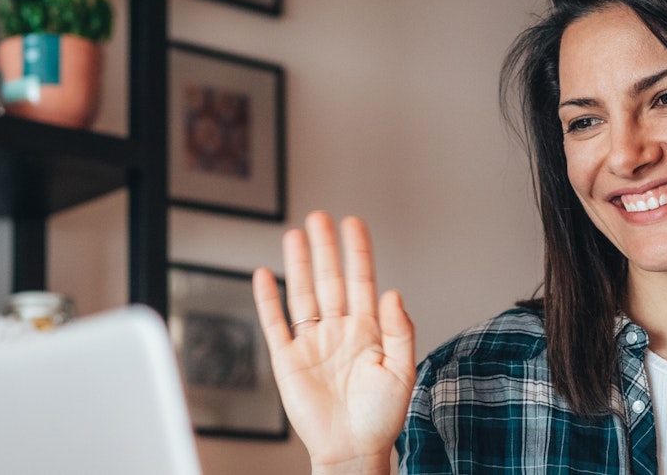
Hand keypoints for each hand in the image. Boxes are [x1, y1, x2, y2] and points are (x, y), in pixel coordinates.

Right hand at [253, 212, 414, 472]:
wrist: (353, 449)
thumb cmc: (381, 417)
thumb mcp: (402, 372)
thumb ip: (399, 331)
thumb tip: (392, 293)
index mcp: (368, 330)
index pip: (361, 281)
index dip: (357, 252)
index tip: (353, 223)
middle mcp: (338, 331)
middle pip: (328, 280)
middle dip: (324, 249)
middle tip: (319, 218)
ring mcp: (312, 343)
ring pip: (301, 294)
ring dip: (297, 264)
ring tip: (294, 234)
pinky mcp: (288, 360)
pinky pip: (275, 324)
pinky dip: (267, 300)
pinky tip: (264, 276)